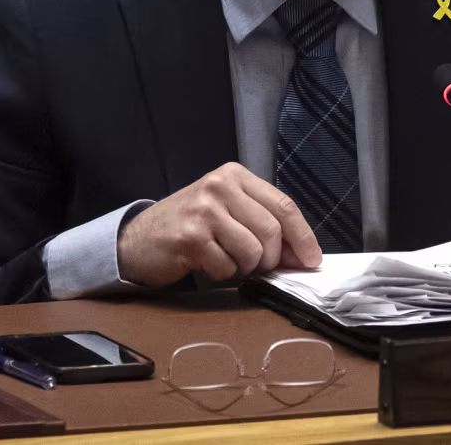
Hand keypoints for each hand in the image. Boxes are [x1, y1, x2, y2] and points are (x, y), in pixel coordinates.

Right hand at [117, 162, 321, 286]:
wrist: (138, 239)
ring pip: (253, 251)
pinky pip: (227, 267)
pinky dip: (224, 274)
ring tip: (230, 261)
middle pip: (271, 230)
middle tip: (259, 267)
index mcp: (234, 176)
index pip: (283, 205)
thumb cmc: (190, 226)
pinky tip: (208, 263)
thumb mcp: (227, 209)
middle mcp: (220, 186)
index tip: (312, 259)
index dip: (302, 236)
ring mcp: (204, 210)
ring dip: (247, 268)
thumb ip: (262, 220)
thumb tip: (304, 254)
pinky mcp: (191, 237)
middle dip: (272, 258)